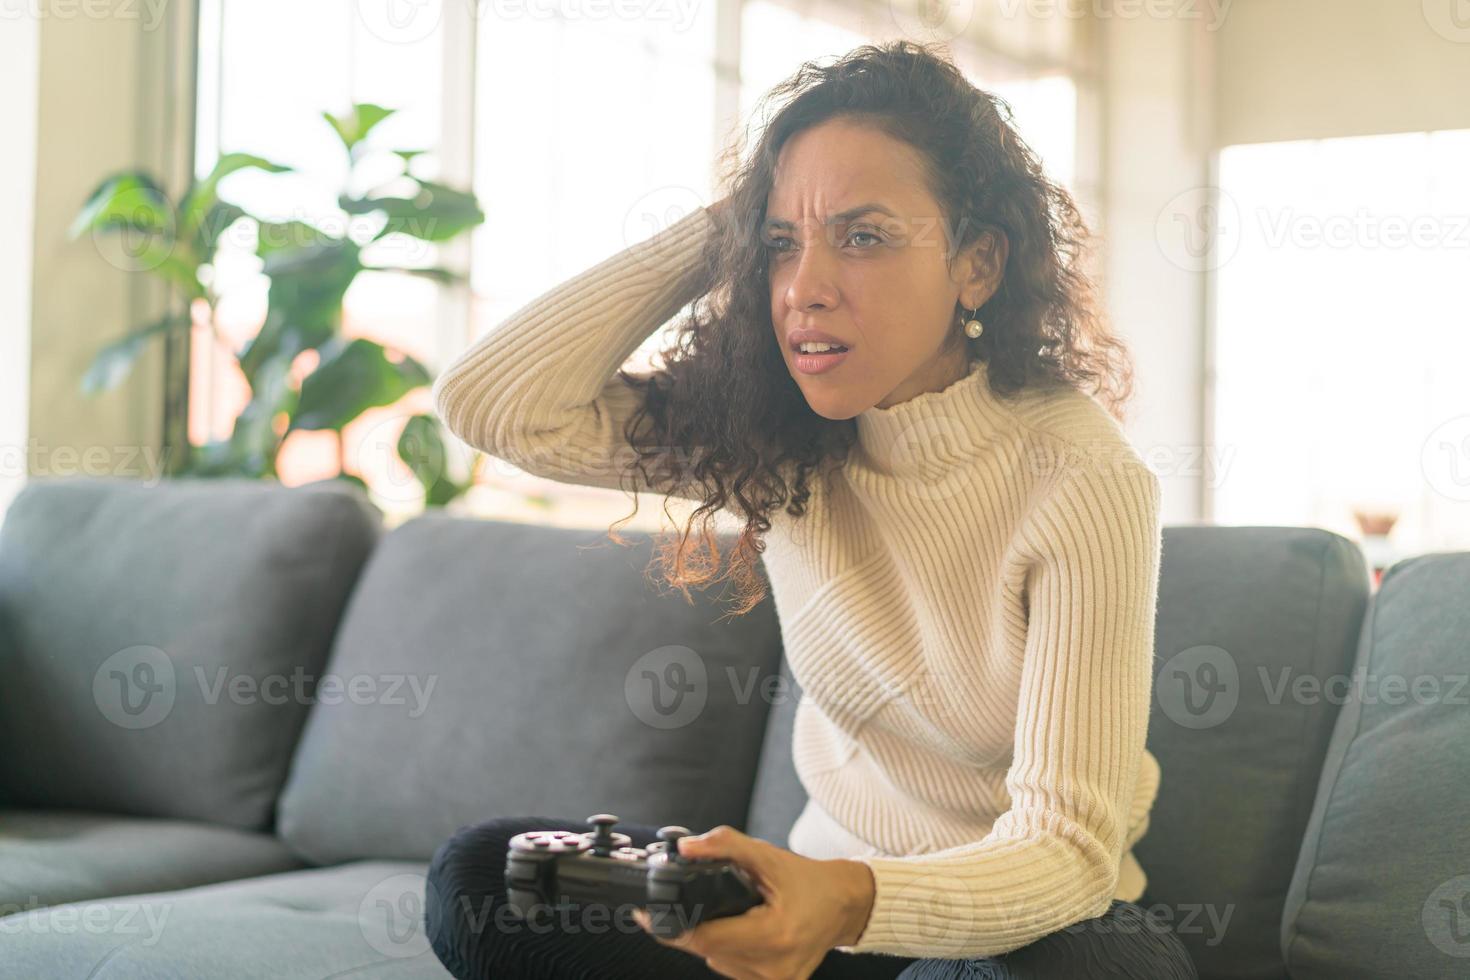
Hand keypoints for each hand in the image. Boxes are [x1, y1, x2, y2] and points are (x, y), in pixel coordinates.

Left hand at [631, 825, 875, 979]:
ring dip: (714, 939)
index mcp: (774, 935)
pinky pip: (734, 970)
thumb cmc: (809, 881)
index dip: (671, 926)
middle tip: (708, 900)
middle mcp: (775, 967)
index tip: (646, 913)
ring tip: (736, 915)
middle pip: (707, 951)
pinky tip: (744, 931)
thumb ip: (726, 846)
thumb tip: (687, 848)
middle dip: (698, 925)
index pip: (704, 939)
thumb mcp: (767, 856)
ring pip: (717, 962)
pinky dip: (730, 950)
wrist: (845, 905)